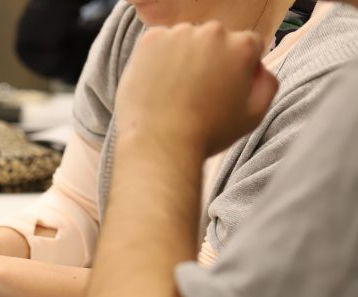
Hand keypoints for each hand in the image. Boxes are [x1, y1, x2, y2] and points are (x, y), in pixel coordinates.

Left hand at [115, 22, 277, 156]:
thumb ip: (266, 84)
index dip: (237, 67)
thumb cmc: (207, 134)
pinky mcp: (150, 40)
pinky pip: (158, 43)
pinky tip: (157, 85)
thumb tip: (258, 67)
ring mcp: (179, 34)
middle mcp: (213, 32)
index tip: (223, 86)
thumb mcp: (254, 115)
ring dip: (183, 57)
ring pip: (185, 40)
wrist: (160, 144)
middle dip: (210, 59)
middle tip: (196, 92)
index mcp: (242, 46)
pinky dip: (157, 58)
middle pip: (215, 39)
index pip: (247, 45)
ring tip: (174, 91)